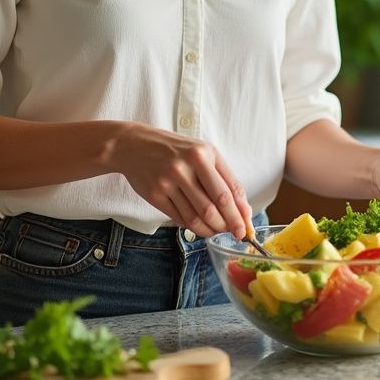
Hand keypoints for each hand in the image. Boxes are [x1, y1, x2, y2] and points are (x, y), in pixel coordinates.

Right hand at [113, 123, 252, 238]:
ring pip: (196, 216)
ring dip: (210, 229)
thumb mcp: (201, 153)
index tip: (246, 226)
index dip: (240, 213)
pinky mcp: (155, 194)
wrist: (133, 145)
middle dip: (229, 224)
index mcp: (203, 154)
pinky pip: (179, 218)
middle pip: (214, 206)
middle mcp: (186, 166)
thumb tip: (242, 209)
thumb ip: (223, 178)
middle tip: (235, 233)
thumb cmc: (174, 150)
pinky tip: (198, 226)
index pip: (228, 190)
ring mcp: (169, 181)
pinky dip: (192, 227)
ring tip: (216, 231)